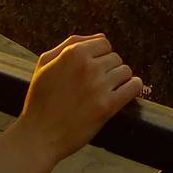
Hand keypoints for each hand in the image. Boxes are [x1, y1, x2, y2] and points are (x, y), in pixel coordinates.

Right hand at [14, 34, 142, 171]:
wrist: (38, 135)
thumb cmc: (40, 99)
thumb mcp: (45, 63)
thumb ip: (71, 44)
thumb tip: (101, 36)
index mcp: (73, 53)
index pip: (104, 43)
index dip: (100, 55)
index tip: (94, 68)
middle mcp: (88, 66)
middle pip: (115, 58)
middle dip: (108, 69)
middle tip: (97, 84)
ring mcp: (99, 86)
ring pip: (125, 71)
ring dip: (120, 79)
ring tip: (108, 90)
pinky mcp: (107, 106)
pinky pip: (134, 87)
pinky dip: (134, 87)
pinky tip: (128, 91)